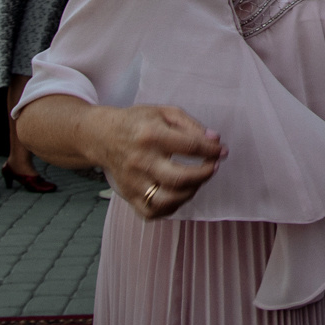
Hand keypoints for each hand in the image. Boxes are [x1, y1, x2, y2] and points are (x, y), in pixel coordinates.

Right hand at [86, 104, 223, 219]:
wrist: (102, 136)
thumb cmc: (138, 122)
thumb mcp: (164, 112)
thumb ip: (191, 125)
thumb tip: (215, 140)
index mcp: (151, 135)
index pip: (190, 147)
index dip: (212, 150)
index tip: (222, 150)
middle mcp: (141, 161)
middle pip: (180, 178)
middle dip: (205, 174)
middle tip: (213, 166)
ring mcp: (133, 182)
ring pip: (168, 200)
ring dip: (191, 191)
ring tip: (197, 179)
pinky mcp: (128, 195)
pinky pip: (153, 212)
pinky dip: (171, 206)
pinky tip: (179, 193)